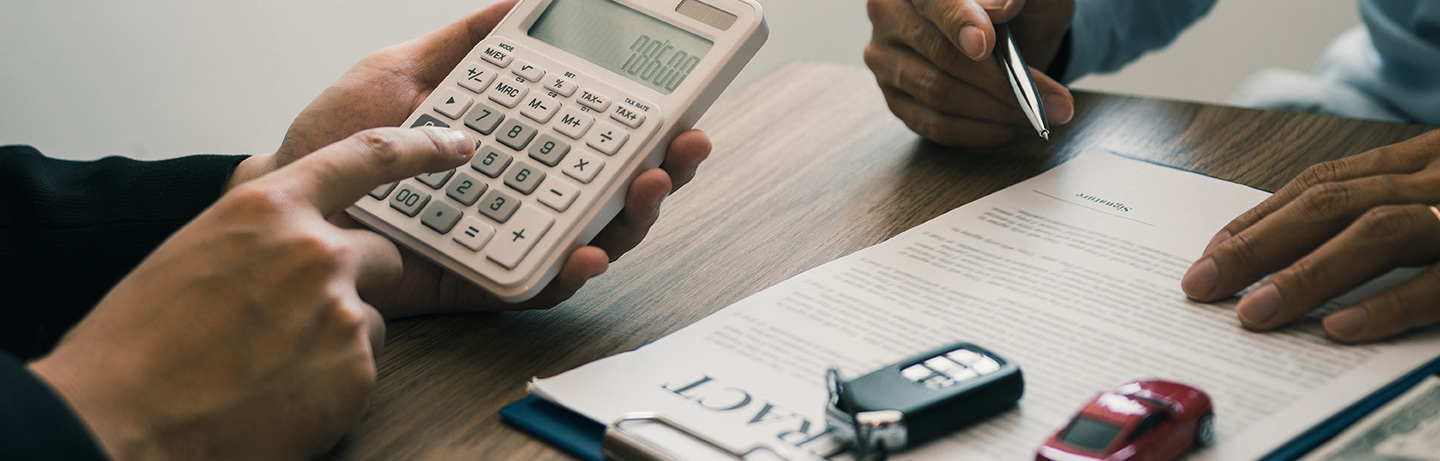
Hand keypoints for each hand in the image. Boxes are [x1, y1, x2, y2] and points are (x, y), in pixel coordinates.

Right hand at [28, 127, 474, 459]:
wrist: (124, 423)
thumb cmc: (139, 343)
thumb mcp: (195, 251)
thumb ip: (257, 226)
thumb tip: (284, 207)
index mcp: (267, 209)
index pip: (366, 157)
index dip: (421, 147)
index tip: (457, 145)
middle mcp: (314, 251)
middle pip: (380, 254)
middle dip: (352, 282)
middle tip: (292, 320)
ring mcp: (341, 311)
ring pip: (371, 317)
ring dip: (337, 338)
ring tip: (270, 365)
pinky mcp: (356, 370)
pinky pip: (364, 368)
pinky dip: (333, 384)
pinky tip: (280, 395)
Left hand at [233, 0, 711, 317]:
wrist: (282, 195)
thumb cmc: (335, 141)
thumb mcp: (404, 70)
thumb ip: (468, 41)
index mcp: (517, 141)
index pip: (600, 133)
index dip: (648, 120)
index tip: (680, 99)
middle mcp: (525, 191)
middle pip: (616, 186)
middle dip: (666, 167)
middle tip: (685, 145)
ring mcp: (510, 237)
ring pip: (597, 237)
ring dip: (635, 216)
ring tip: (649, 186)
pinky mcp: (484, 282)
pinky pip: (541, 284)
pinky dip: (570, 270)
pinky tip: (585, 250)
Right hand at [864, 0, 1074, 146]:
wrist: (1012, 31)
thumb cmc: (1015, 7)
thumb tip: (1000, 8)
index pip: (933, 1)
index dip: (958, 22)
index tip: (986, 45)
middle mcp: (889, 15)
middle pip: (939, 54)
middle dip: (998, 81)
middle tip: (1042, 98)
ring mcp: (886, 60)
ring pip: (939, 94)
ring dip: (995, 111)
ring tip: (1036, 115)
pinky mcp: (896, 98)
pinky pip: (935, 125)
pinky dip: (979, 132)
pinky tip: (1010, 128)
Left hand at [1181, 130, 1439, 342]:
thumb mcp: (1438, 192)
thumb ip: (1381, 210)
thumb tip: (1291, 257)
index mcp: (1418, 164)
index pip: (1322, 184)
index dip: (1261, 219)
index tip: (1208, 257)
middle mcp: (1433, 182)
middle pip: (1332, 203)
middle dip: (1259, 245)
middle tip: (1203, 285)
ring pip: (1378, 231)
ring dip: (1307, 273)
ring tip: (1253, 313)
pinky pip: (1436, 284)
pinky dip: (1385, 305)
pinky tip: (1338, 328)